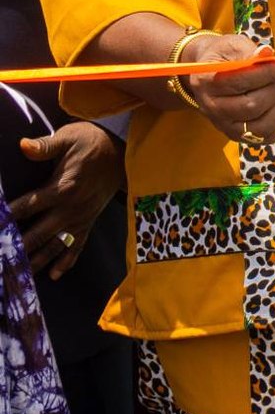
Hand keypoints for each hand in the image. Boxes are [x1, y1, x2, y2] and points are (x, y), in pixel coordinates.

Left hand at [10, 122, 120, 278]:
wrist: (123, 150)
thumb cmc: (91, 142)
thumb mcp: (69, 138)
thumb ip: (45, 146)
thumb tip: (23, 145)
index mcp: (62, 188)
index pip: (27, 207)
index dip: (7, 218)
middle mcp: (71, 209)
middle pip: (39, 233)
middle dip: (18, 248)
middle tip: (3, 260)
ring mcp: (81, 218)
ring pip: (55, 245)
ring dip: (37, 261)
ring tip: (20, 275)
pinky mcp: (89, 222)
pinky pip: (77, 246)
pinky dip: (67, 261)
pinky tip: (54, 275)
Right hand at [184, 33, 274, 144]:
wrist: (213, 73)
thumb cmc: (227, 56)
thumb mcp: (235, 46)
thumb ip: (250, 51)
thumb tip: (267, 53)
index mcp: (205, 81)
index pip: (241, 81)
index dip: (270, 72)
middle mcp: (211, 108)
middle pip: (252, 106)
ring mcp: (224, 126)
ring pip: (262, 126)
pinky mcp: (238, 136)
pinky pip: (268, 136)